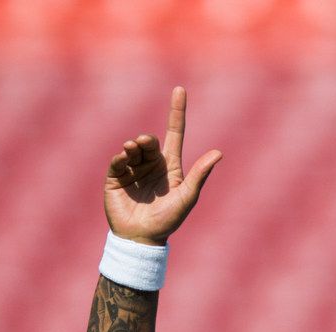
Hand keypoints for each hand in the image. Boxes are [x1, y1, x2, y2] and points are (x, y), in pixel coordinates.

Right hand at [104, 87, 221, 245]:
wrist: (142, 238)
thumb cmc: (169, 220)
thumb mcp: (187, 197)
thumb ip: (200, 175)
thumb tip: (219, 152)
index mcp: (170, 166)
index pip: (175, 133)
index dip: (177, 112)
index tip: (180, 89)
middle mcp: (152, 165)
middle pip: (150, 141)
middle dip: (146, 139)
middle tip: (143, 143)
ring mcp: (133, 170)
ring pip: (133, 148)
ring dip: (133, 146)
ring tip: (131, 149)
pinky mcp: (116, 178)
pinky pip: (118, 161)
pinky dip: (120, 157)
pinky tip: (123, 158)